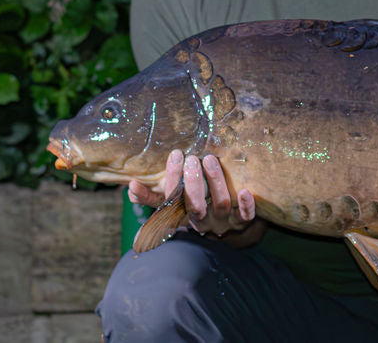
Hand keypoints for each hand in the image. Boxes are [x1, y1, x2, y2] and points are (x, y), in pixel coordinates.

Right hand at [127, 149, 259, 239]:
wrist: (226, 223)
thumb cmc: (193, 205)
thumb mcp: (171, 202)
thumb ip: (150, 195)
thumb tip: (131, 185)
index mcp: (183, 215)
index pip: (174, 200)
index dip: (173, 178)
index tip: (175, 155)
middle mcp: (203, 221)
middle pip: (196, 206)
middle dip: (193, 183)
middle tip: (193, 158)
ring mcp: (224, 222)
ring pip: (221, 205)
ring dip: (216, 182)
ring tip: (211, 159)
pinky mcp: (243, 221)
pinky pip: (246, 217)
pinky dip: (246, 205)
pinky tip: (245, 190)